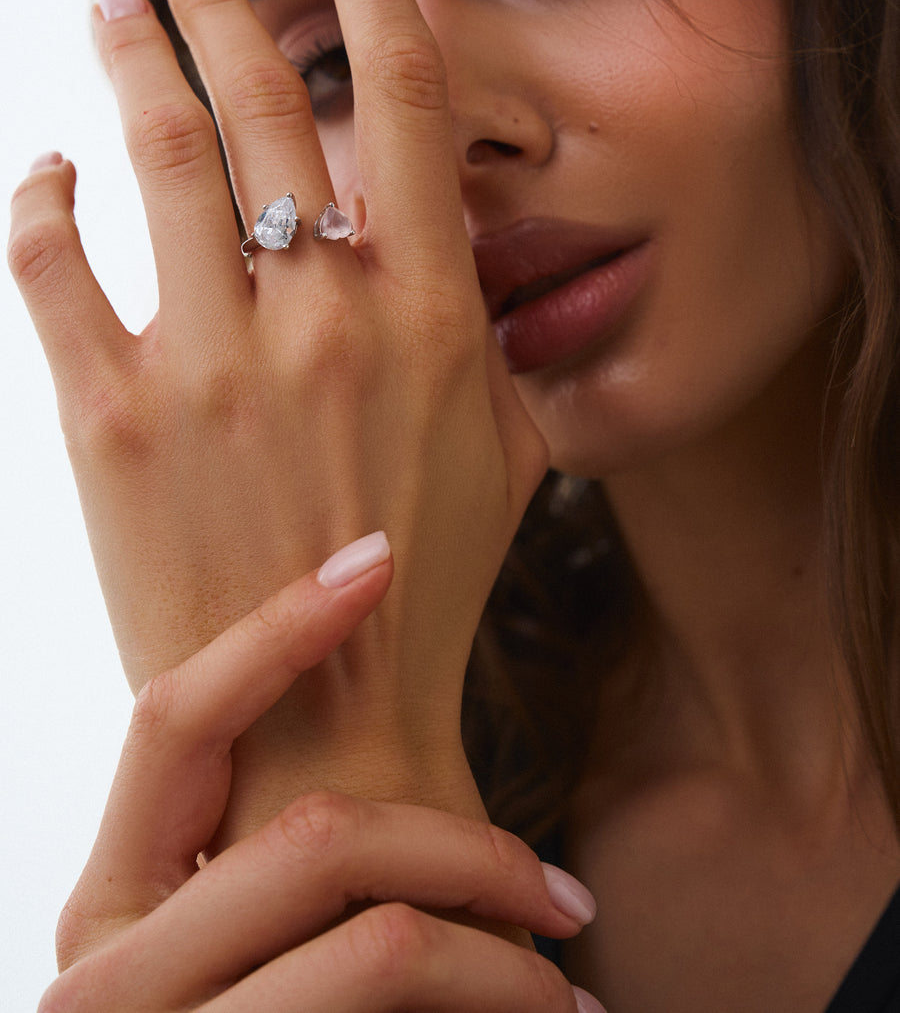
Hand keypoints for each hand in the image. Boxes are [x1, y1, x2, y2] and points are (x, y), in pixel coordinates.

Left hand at [9, 0, 546, 816]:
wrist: (329, 715)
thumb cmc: (431, 576)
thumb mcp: (513, 443)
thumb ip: (497, 330)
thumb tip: (469, 245)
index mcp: (434, 311)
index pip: (403, 90)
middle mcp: (326, 316)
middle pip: (264, 100)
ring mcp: (212, 364)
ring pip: (154, 154)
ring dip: (129, 56)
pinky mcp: (114, 421)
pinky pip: (52, 269)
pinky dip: (41, 201)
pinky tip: (48, 170)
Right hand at [43, 548, 601, 1012]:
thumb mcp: (220, 961)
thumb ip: (270, 878)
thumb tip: (412, 790)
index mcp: (104, 903)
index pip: (175, 720)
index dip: (277, 627)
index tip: (378, 556)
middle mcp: (103, 978)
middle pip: (318, 834)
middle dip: (472, 847)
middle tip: (567, 894)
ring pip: (380, 945)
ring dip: (507, 966)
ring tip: (570, 997)